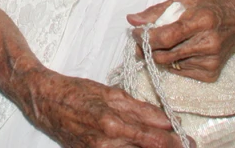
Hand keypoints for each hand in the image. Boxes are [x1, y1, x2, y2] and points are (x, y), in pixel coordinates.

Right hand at [23, 69, 182, 147]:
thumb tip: (166, 119)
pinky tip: (140, 147)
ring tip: (166, 146)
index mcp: (113, 123)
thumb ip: (139, 109)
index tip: (189, 141)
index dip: (176, 142)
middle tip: (186, 145)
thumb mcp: (110, 93)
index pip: (155, 140)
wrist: (45, 101)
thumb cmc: (75, 92)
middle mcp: (107, 143)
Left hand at [128, 0, 234, 82]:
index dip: (144, 38)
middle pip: (165, 55)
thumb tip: (132, 20)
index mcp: (200, 21)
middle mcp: (208, 43)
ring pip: (171, 65)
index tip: (135, 33)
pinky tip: (178, 50)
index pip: (165, 37)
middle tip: (140, 41)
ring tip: (159, 44)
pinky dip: (174, 62)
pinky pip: (182, 72)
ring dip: (159, 55)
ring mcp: (212, 60)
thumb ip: (156, 11)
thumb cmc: (210, 4)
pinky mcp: (213, 73)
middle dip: (146, 49)